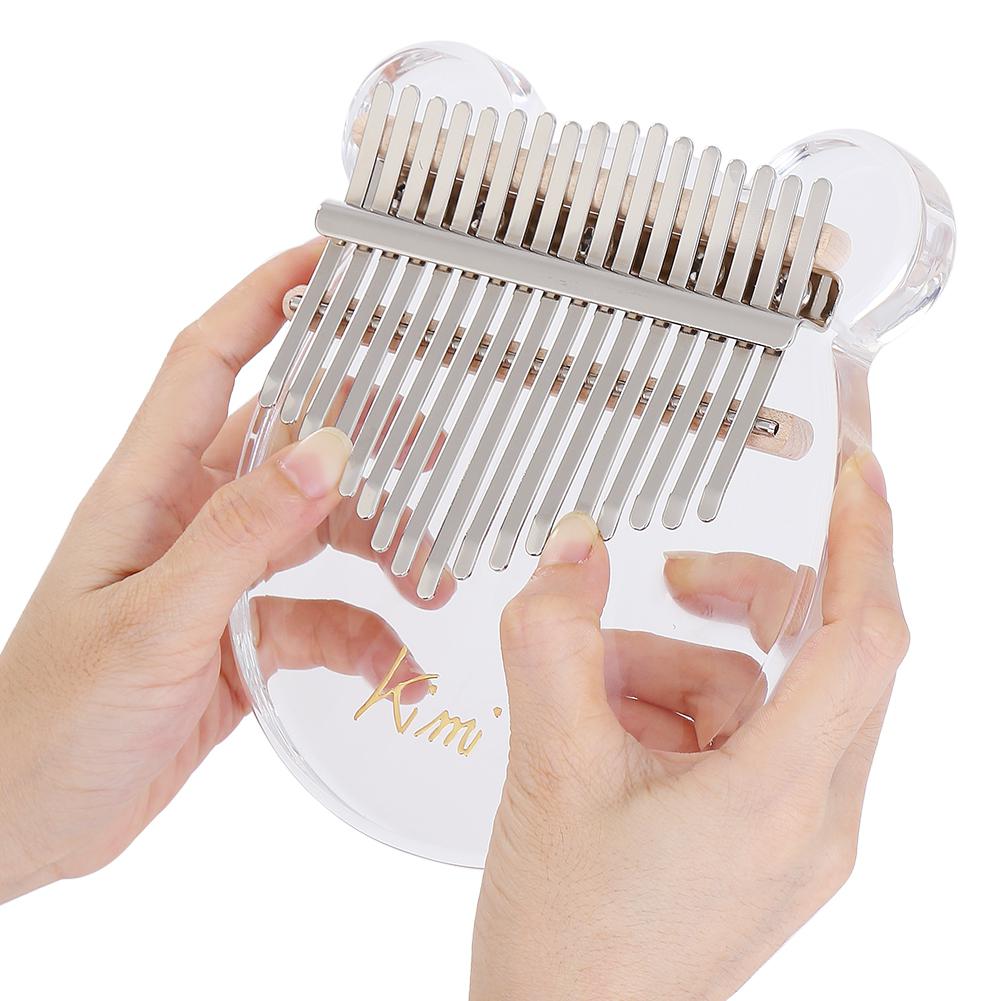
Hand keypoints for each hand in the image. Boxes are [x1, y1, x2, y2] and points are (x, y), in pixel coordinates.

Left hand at [0, 241, 439, 902]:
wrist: (27, 820)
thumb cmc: (50, 719)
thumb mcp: (152, 622)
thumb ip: (239, 536)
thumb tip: (326, 450)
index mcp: (148, 490)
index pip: (208, 360)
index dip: (265, 299)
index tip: (329, 259)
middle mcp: (190, 520)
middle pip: (291, 443)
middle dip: (365, 439)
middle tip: (437, 445)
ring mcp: (222, 578)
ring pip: (321, 531)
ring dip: (379, 549)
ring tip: (433, 577)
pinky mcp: (247, 634)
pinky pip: (325, 614)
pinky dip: (367, 636)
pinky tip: (397, 669)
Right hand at [472, 450, 906, 1000]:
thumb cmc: (569, 945)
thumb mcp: (549, 768)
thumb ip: (555, 640)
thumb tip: (574, 550)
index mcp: (782, 800)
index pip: (864, 641)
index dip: (867, 542)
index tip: (857, 472)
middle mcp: (810, 818)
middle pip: (815, 660)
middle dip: (740, 606)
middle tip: (679, 581)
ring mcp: (787, 833)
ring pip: (754, 696)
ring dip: (669, 671)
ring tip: (588, 700)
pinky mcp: (756, 838)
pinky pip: (729, 735)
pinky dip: (665, 712)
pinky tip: (600, 737)